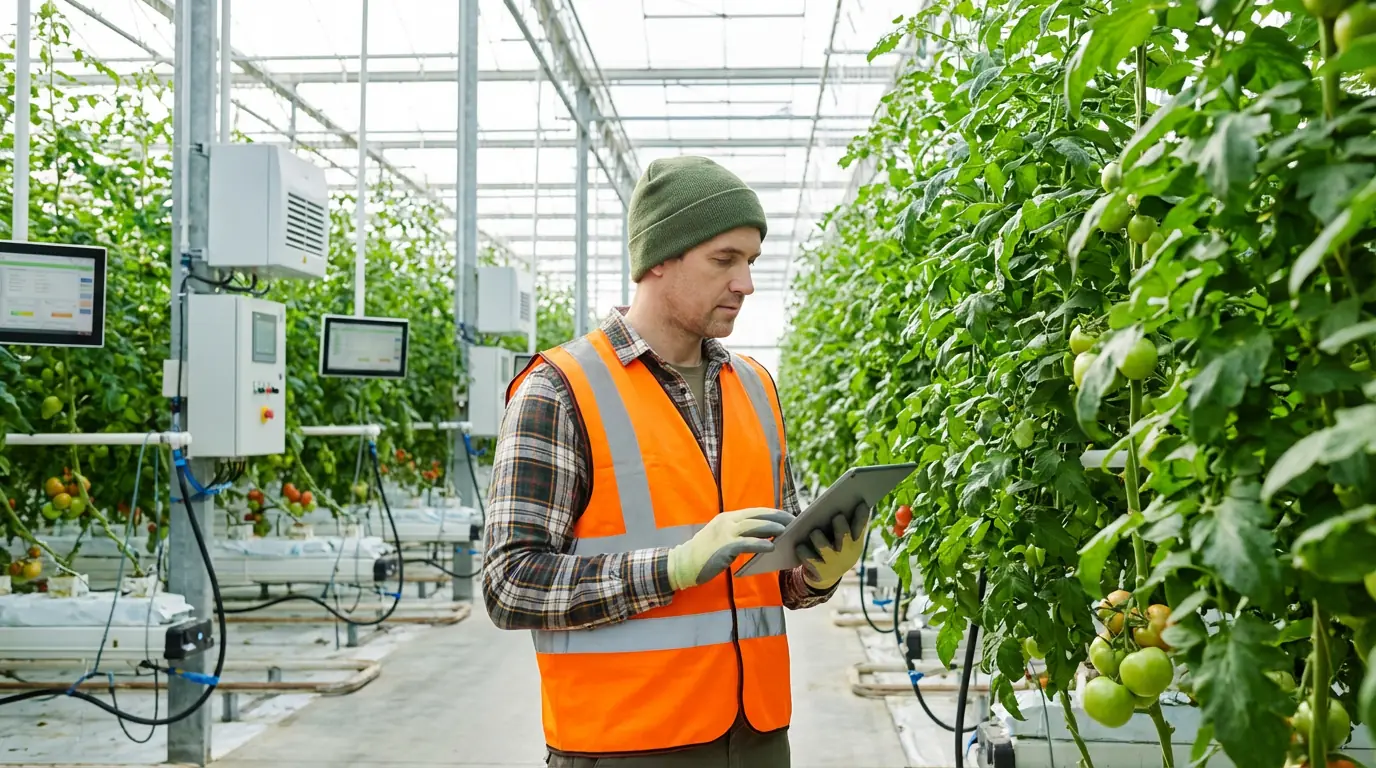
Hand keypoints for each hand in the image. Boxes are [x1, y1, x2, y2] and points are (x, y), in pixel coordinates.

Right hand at [667, 507, 792, 589]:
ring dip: (774, 528)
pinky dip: (761, 544)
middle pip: (758, 515)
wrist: (682, 564)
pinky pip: (747, 543)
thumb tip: (764, 535)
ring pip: (755, 526)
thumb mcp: (722, 537)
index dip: (774, 513)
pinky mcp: (724, 547)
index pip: (756, 511)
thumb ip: (739, 533)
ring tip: (788, 531)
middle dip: (778, 518)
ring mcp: (725, 533)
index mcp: (728, 517)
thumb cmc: (704, 554)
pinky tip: (772, 547)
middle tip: (795, 522)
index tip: (789, 516)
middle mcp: (727, 521)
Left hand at [795, 501, 870, 589]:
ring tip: (814, 532)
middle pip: (844, 534)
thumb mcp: (844, 540)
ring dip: (817, 536)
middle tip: (836, 516)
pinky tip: (799, 546)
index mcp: (855, 542)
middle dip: (840, 525)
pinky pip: (809, 558)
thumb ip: (845, 525)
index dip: (861, 514)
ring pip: (823, 545)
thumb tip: (840, 501)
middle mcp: (847, 553)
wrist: (827, 576)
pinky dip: (803, 551)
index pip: (860, 526)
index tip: (861, 502)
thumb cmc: (835, 549)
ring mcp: (833, 562)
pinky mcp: (820, 571)